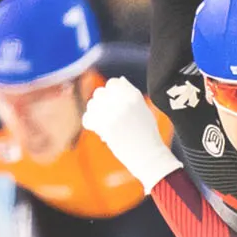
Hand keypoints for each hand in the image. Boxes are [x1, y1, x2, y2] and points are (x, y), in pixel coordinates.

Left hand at [82, 75, 180, 191]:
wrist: (149, 157)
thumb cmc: (147, 136)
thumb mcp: (144, 110)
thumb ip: (131, 95)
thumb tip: (120, 79)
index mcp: (134, 96)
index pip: (113, 83)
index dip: (110, 92)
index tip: (111, 102)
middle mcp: (124, 101)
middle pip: (100, 92)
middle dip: (100, 102)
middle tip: (105, 114)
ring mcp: (114, 113)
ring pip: (92, 104)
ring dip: (94, 113)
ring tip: (103, 122)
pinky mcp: (106, 127)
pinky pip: (88, 118)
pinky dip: (90, 123)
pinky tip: (97, 129)